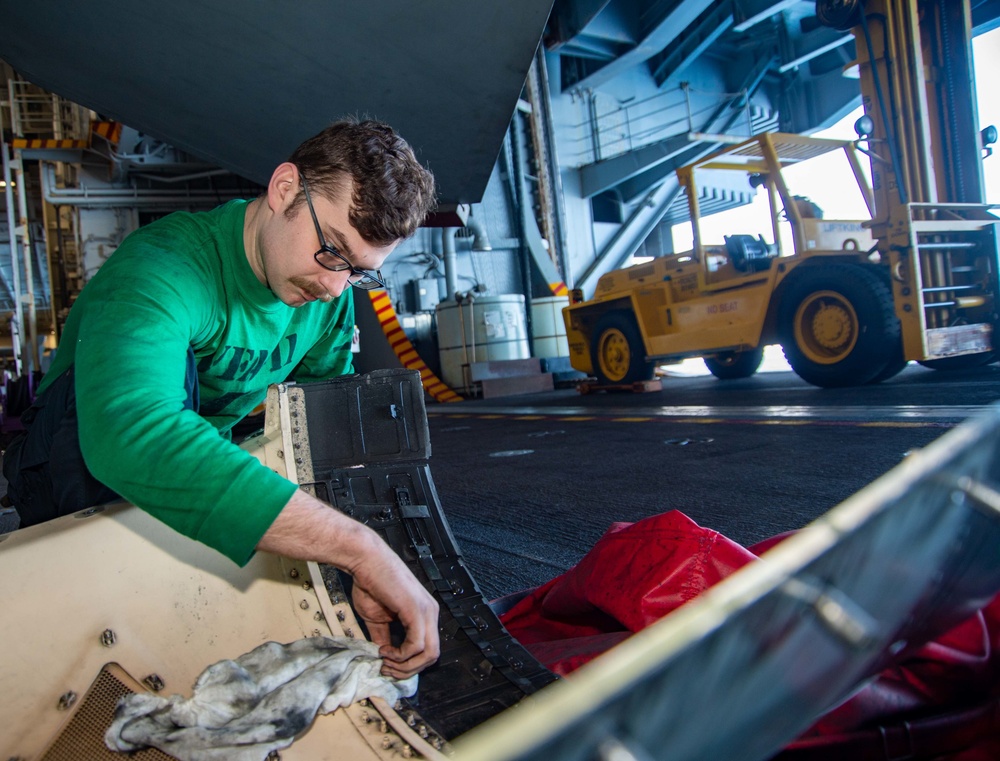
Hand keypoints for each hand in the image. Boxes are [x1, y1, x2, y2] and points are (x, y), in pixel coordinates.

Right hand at [258, 490, 440, 678]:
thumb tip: (383, 656)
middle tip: (386, 668)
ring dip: (403, 665)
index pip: (428, 649)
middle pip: (432, 656)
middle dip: (408, 670)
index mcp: (424, 613)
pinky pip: (416, 644)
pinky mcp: (417, 610)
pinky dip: (401, 655)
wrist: (365, 561)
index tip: (386, 664)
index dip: (408, 665)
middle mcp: (431, 612)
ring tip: (384, 659)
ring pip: (428, 654)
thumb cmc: (370, 583)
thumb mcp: (378, 618)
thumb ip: (383, 637)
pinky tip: (385, 650)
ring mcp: (426, 611)